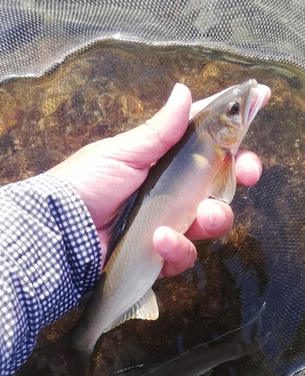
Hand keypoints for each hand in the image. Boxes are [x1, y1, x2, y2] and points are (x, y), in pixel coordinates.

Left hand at [48, 83, 262, 277]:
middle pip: (217, 187)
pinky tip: (160, 239)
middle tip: (246, 172)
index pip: (205, 149)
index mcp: (162, 165)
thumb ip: (159, 131)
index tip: (253, 122)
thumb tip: (183, 92)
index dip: (231, 140)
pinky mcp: (158, 256)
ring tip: (203, 216)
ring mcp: (166, 226)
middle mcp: (169, 195)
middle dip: (237, 178)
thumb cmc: (85, 183)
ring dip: (213, 217)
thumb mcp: (123, 153)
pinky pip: (183, 255)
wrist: (60, 230)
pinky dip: (176, 248)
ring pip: (209, 223)